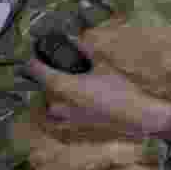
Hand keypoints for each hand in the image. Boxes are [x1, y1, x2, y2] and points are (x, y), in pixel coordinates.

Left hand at [21, 38, 170, 139]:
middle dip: (51, 75)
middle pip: (42, 85)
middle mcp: (55, 104)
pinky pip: (58, 116)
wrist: (136, 117)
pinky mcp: (70, 130)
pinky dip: (63, 108)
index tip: (38, 53)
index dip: (34, 57)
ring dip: (56, 93)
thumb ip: (85, 50)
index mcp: (60, 85)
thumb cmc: (120, 90)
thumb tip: (75, 39)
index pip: (33, 68)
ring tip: (74, 87)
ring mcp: (61, 120)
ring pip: (50, 101)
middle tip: (65, 69)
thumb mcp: (103, 65)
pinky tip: (78, 104)